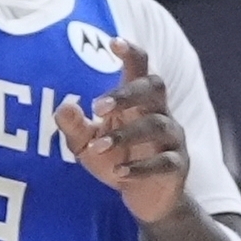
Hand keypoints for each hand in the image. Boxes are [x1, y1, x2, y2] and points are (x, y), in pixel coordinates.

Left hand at [61, 40, 193, 222]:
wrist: (145, 198)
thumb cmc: (115, 158)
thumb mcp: (86, 144)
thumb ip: (74, 126)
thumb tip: (63, 107)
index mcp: (137, 101)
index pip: (140, 68)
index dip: (131, 53)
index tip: (113, 42)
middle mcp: (159, 112)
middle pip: (154, 87)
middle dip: (127, 93)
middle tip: (97, 107)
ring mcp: (172, 138)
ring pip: (157, 125)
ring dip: (125, 134)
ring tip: (98, 147)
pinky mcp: (177, 166)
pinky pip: (164, 162)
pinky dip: (141, 167)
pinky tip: (119, 173)